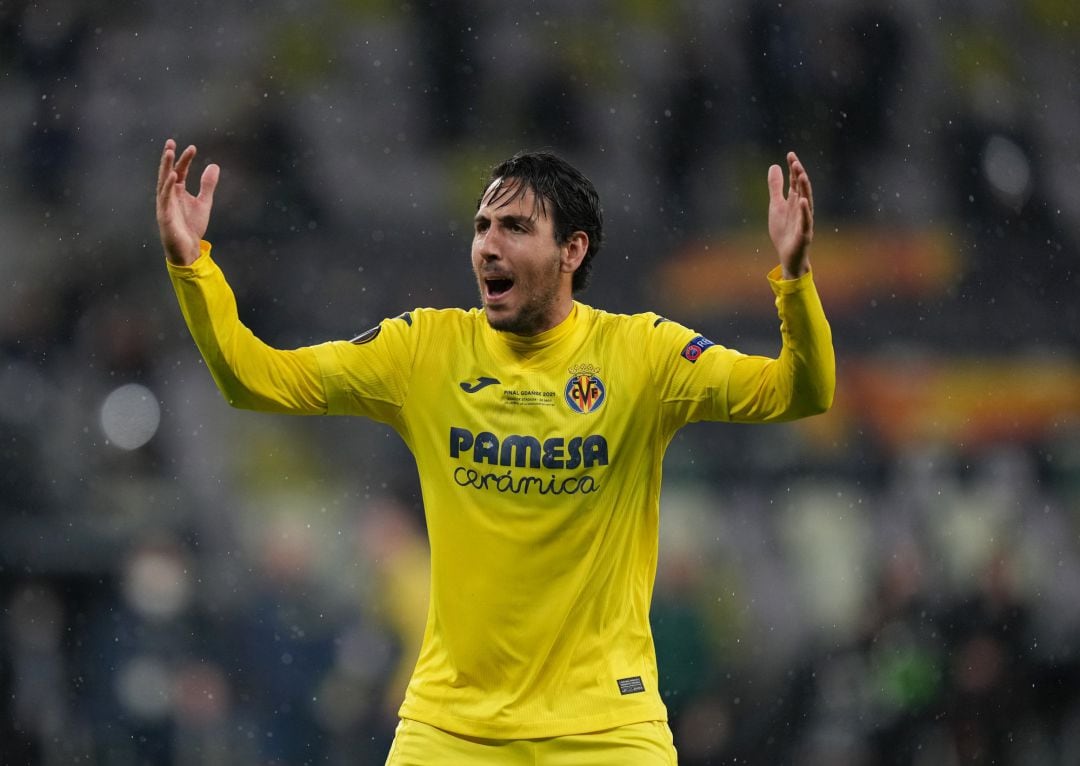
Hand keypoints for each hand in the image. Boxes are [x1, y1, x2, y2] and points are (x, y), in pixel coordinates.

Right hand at [156, 138, 218, 265]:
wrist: (188, 249)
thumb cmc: (192, 226)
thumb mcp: (204, 202)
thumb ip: (207, 185)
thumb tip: (214, 165)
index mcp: (177, 191)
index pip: (180, 171)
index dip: (185, 159)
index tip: (192, 148)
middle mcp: (169, 195)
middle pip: (167, 172)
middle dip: (169, 157)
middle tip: (170, 142)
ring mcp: (165, 204)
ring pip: (163, 182)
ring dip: (165, 167)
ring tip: (169, 152)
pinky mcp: (164, 215)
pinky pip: (165, 198)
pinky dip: (168, 186)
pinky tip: (172, 175)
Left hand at [767, 151, 813, 278]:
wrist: (787, 256)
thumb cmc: (784, 231)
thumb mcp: (776, 206)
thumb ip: (776, 187)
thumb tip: (774, 166)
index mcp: (795, 201)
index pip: (795, 181)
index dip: (793, 168)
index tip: (790, 154)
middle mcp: (802, 208)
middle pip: (802, 189)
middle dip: (799, 175)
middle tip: (796, 162)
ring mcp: (804, 220)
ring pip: (807, 202)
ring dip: (805, 189)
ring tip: (802, 175)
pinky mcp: (804, 233)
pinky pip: (806, 221)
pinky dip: (805, 211)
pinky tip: (804, 201)